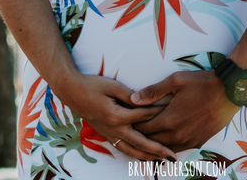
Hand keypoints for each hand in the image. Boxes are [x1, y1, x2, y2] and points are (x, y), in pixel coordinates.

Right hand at [58, 73, 176, 161]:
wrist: (72, 91)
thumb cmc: (92, 85)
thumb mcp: (112, 86)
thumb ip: (130, 95)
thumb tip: (146, 101)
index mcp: (117, 116)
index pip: (144, 117)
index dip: (160, 113)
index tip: (174, 112)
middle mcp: (114, 129)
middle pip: (141, 142)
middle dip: (158, 149)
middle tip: (173, 155)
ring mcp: (110, 134)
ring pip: (132, 151)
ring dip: (148, 156)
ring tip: (162, 160)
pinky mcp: (106, 135)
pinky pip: (123, 149)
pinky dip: (135, 154)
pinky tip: (143, 156)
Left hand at [130, 70, 238, 151]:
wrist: (229, 91)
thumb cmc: (202, 83)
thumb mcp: (176, 81)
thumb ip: (153, 91)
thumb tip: (133, 99)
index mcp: (169, 120)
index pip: (143, 129)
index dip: (133, 125)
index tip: (128, 120)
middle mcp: (177, 135)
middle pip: (152, 141)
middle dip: (142, 136)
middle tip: (134, 129)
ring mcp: (189, 141)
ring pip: (165, 149)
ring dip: (155, 143)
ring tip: (147, 137)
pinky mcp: (198, 142)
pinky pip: (178, 150)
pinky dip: (169, 146)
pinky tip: (166, 140)